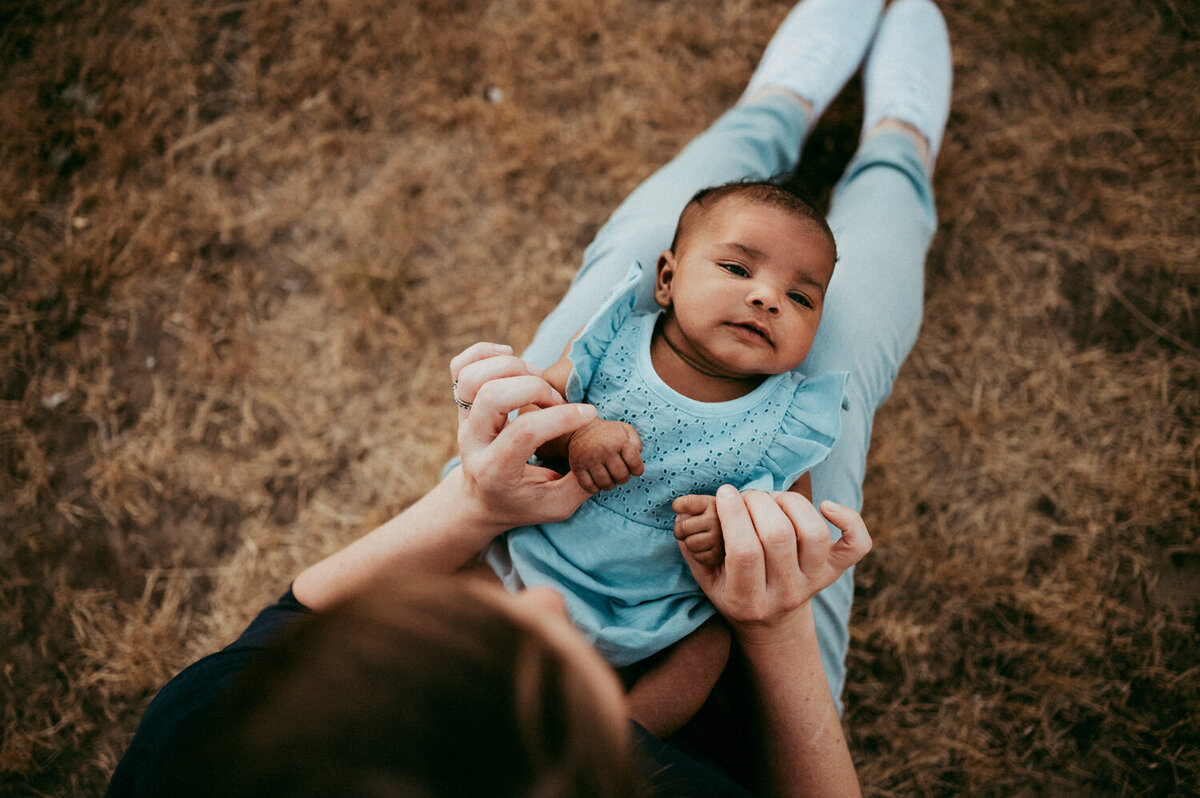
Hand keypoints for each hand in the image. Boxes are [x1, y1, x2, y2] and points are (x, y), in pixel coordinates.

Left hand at [451, 342, 597, 525]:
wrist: (481, 501)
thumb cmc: (524, 502)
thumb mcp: (557, 505)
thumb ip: (582, 481)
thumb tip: (606, 449)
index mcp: (495, 470)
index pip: (524, 432)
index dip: (562, 418)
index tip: (589, 414)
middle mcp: (473, 442)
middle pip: (493, 395)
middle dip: (535, 388)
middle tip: (556, 401)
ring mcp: (462, 421)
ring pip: (474, 378)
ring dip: (513, 368)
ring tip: (537, 380)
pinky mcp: (461, 404)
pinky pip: (460, 366)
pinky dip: (484, 352)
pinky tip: (510, 356)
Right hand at [566, 418, 643, 492]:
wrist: (580, 428)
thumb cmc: (607, 433)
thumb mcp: (625, 430)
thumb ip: (636, 443)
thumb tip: (637, 457)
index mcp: (619, 441)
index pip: (635, 464)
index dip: (637, 470)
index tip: (632, 468)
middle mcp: (604, 450)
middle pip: (621, 476)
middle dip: (623, 478)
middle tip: (619, 473)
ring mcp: (589, 459)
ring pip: (605, 484)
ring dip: (610, 485)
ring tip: (608, 478)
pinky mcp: (577, 466)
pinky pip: (588, 486)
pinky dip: (595, 488)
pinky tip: (597, 481)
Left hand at [672, 494, 723, 565]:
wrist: (727, 553)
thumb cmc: (706, 529)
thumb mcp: (696, 514)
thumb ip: (687, 511)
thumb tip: (681, 515)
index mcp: (714, 503)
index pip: (685, 503)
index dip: (677, 506)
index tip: (678, 508)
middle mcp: (721, 517)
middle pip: (683, 527)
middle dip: (680, 532)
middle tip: (686, 531)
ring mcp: (722, 536)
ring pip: (690, 543)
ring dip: (690, 545)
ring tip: (700, 541)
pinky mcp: (721, 554)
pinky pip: (698, 557)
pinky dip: (699, 556)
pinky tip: (708, 550)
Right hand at [677, 485, 871, 644]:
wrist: (772, 624)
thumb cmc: (732, 590)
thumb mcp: (706, 577)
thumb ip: (693, 545)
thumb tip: (684, 507)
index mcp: (747, 600)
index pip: (745, 552)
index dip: (733, 515)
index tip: (724, 493)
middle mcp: (785, 594)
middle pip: (778, 536)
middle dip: (757, 502)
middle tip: (745, 497)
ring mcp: (813, 582)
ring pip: (813, 533)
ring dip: (790, 503)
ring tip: (773, 500)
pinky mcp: (834, 571)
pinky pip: (856, 544)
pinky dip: (849, 519)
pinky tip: (828, 505)